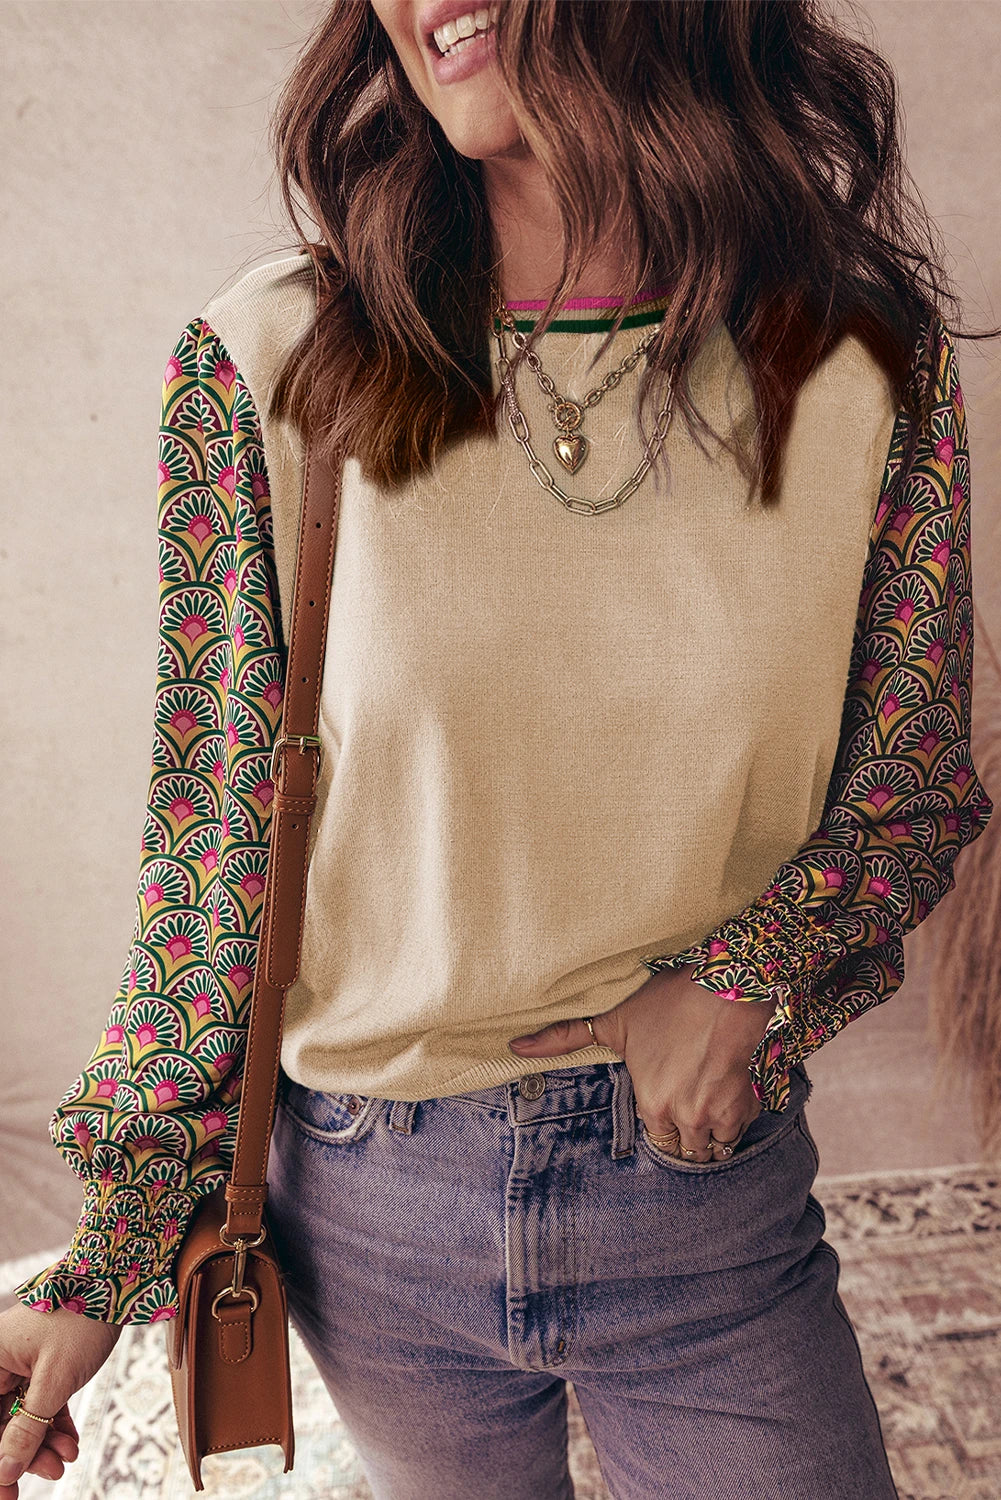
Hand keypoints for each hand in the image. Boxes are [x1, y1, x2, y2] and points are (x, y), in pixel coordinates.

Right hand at [0, 1302, 122, 1494]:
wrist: (118, 1283)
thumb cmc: (81, 1320)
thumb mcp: (54, 1380)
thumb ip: (27, 1428)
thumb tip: (4, 1471)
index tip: (6, 1491)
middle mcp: (0, 1363)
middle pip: (1, 1423)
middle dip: (24, 1453)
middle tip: (50, 1475)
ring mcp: (22, 1365)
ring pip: (24, 1418)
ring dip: (44, 1443)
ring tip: (67, 1459)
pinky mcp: (45, 1367)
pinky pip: (42, 1405)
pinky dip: (55, 1426)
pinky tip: (70, 1444)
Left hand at [509, 964, 778, 1161]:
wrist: (724, 988)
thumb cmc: (670, 1001)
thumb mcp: (613, 1020)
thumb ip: (563, 1038)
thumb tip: (515, 1048)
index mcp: (651, 1103)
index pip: (656, 1140)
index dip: (660, 1126)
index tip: (665, 1113)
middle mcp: (682, 1116)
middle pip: (685, 1152)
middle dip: (684, 1142)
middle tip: (685, 1119)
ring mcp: (715, 1113)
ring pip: (712, 1150)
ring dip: (709, 1141)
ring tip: (706, 1118)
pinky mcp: (742, 1104)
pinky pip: (737, 1134)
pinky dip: (734, 1126)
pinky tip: (728, 1107)